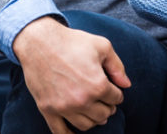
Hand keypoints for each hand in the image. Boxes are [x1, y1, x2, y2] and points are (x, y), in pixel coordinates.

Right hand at [13, 16, 130, 132]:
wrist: (39, 42)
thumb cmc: (72, 42)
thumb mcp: (102, 46)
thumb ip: (117, 66)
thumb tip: (126, 85)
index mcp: (97, 85)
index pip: (116, 99)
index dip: (117, 93)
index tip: (114, 90)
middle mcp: (81, 100)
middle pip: (103, 115)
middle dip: (108, 108)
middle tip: (106, 101)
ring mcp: (63, 107)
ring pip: (86, 125)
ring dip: (94, 120)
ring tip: (94, 111)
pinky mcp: (47, 109)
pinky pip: (60, 132)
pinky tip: (75, 132)